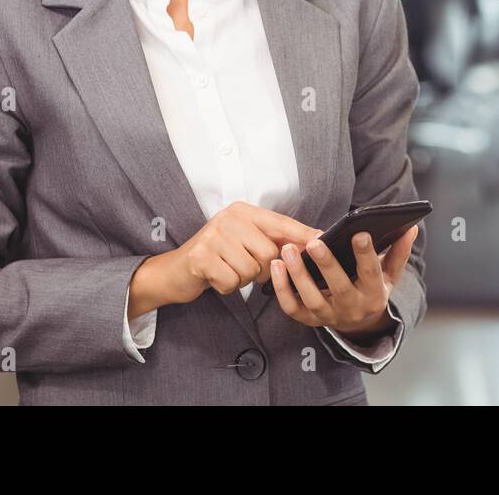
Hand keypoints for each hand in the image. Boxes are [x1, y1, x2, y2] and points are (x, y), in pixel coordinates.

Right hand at [159, 201, 320, 305]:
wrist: (175, 271)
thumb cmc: (217, 256)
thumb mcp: (245, 241)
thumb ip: (273, 240)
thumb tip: (310, 243)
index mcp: (244, 211)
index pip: (281, 223)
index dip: (303, 234)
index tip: (323, 240)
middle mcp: (229, 218)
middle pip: (270, 253)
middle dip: (262, 269)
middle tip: (244, 267)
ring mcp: (214, 236)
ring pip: (252, 270)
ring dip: (243, 279)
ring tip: (229, 270)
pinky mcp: (202, 257)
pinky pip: (233, 282)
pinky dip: (227, 287)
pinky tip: (217, 278)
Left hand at [270, 225, 418, 338]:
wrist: (358, 323)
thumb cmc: (372, 289)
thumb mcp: (390, 275)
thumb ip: (399, 252)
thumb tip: (411, 228)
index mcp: (374, 295)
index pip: (371, 274)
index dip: (366, 254)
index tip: (360, 233)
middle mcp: (351, 308)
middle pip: (339, 287)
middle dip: (327, 264)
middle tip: (315, 242)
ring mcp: (328, 316)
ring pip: (312, 298)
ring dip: (298, 275)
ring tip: (288, 250)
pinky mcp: (308, 319)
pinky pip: (292, 307)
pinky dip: (281, 289)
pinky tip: (276, 266)